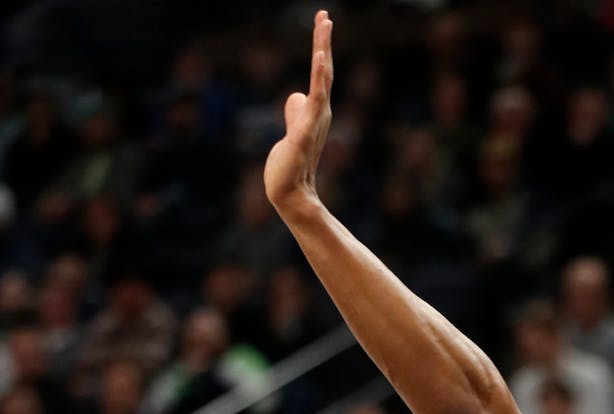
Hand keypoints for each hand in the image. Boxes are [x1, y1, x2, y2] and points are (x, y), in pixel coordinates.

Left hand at [264, 10, 332, 213]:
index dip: (321, 46)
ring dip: (322, 54)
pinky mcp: (302, 134)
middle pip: (324, 71)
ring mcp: (313, 123)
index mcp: (317, 111)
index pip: (321, 74)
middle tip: (324, 15)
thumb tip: (296, 94)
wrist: (289, 194)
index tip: (322, 20)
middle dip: (323, 41)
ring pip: (321, 82)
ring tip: (324, 28)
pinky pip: (312, 103)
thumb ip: (295, 111)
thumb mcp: (291, 130)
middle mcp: (320, 113)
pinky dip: (317, 81)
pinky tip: (319, 62)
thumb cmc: (291, 166)